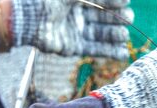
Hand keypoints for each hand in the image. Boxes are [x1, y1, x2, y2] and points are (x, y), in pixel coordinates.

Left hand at [12, 0, 132, 59]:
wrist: (27, 17)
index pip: (101, 0)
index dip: (115, 1)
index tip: (127, 2)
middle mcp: (77, 15)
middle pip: (103, 17)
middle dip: (117, 18)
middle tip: (129, 19)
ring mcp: (75, 31)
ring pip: (101, 34)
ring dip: (115, 35)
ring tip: (125, 35)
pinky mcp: (73, 48)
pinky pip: (94, 50)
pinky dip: (109, 52)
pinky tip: (123, 52)